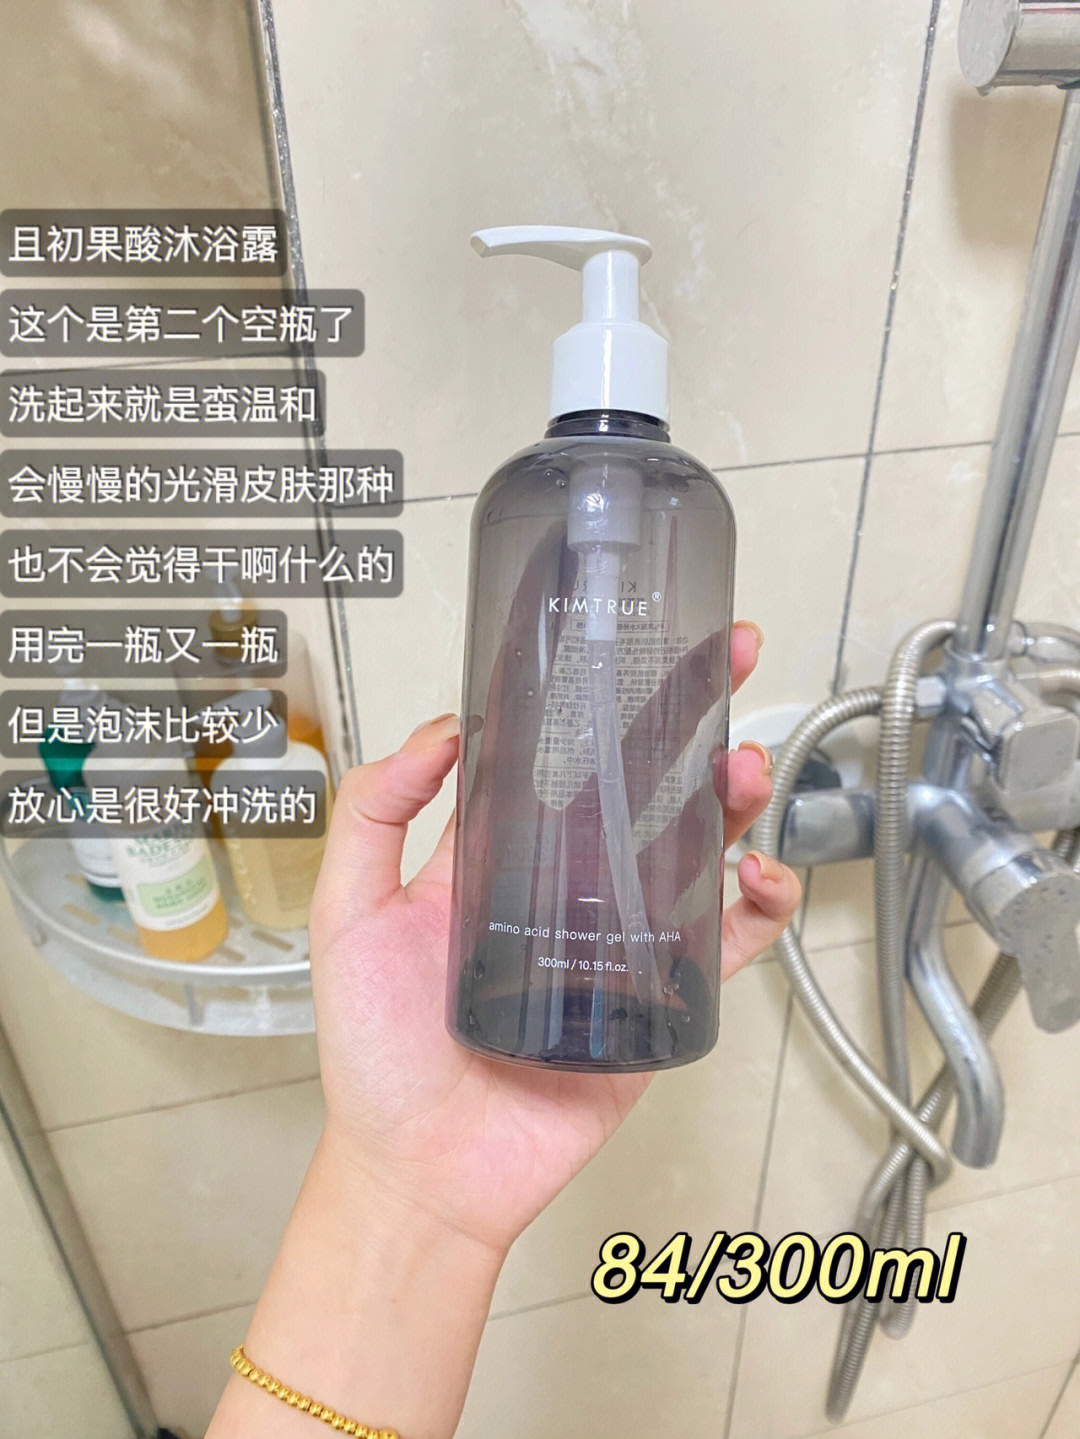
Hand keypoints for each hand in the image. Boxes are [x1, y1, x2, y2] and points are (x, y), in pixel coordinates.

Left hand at [308, 621, 800, 1258]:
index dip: (595, 686)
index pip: (554, 747)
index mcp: (497, 850)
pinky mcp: (655, 997)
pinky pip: (725, 941)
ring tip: (745, 771)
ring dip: (732, 798)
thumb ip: (374, 815)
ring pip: (696, 845)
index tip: (629, 629)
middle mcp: (564, 880)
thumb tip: (439, 728)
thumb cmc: (376, 1055)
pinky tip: (761, 876)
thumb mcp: (347, 916)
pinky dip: (759, 904)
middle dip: (692, 713)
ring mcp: (616, 934)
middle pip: (642, 778)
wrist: (423, 1170)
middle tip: (729, 658)